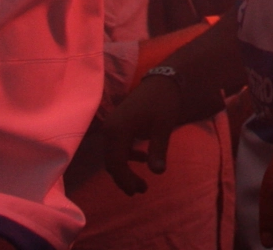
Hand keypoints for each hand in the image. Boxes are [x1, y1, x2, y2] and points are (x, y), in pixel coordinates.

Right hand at [101, 72, 185, 194]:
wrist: (162, 80)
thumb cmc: (164, 102)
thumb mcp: (163, 127)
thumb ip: (158, 150)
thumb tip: (158, 173)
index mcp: (117, 131)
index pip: (116, 163)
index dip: (125, 180)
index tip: (139, 190)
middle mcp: (109, 129)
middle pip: (112, 162)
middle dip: (124, 178)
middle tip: (140, 191)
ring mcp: (111, 126)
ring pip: (114, 155)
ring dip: (125, 169)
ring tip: (141, 182)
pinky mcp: (117, 124)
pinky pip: (117, 146)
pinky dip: (127, 156)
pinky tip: (143, 159)